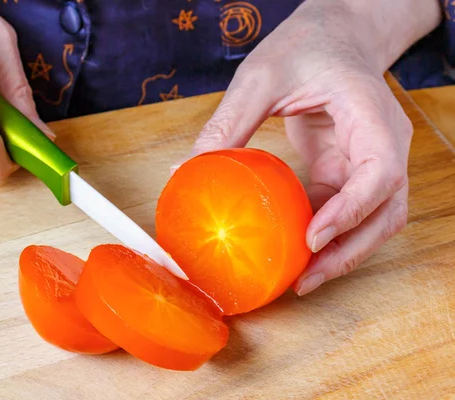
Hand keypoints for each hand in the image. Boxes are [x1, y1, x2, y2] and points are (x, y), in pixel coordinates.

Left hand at [181, 0, 440, 294]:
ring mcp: (370, 160)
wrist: (333, 35)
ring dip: (341, 254)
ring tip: (299, 279)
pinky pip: (346, 211)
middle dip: (348, 252)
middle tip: (302, 280)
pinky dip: (325, 236)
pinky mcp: (350, 170)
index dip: (351, 212)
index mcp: (371, 115)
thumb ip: (228, 124)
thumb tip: (184, 171)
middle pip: (385, 212)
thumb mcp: (260, 77)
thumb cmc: (306, 46)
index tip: (312, 239)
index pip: (380, 173)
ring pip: (373, 221)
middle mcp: (383, 143)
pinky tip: (293, 249)